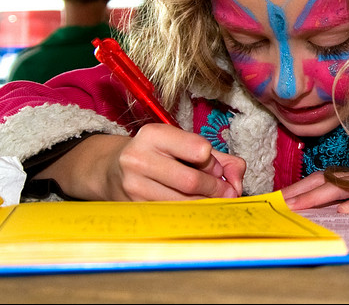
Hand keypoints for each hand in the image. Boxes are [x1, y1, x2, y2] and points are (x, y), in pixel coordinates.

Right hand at [38, 124, 244, 200]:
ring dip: (205, 204)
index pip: (199, 149)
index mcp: (155, 135)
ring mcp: (133, 186)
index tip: (215, 168)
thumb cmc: (157, 154)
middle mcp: (139, 158)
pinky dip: (189, 213)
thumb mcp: (183, 145)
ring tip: (212, 200)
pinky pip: (171, 214)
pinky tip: (193, 208)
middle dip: (216, 189)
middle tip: (227, 193)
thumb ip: (219, 158)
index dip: (214, 162)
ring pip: (182, 202)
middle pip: (191, 180)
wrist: (110, 169)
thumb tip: (238, 178)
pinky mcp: (132, 207)